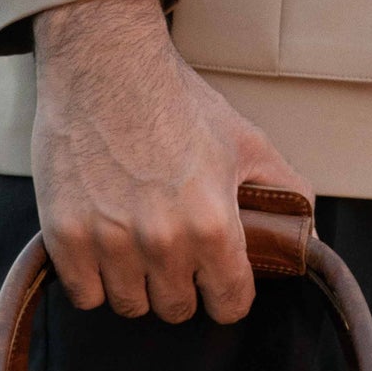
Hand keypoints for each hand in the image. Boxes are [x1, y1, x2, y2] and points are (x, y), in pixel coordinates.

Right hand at [31, 0, 311, 323]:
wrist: (105, 61)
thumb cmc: (177, 101)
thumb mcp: (247, 142)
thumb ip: (285, 192)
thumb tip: (306, 235)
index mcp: (213, 226)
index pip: (229, 304)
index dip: (227, 294)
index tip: (217, 281)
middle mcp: (163, 242)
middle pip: (176, 309)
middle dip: (181, 287)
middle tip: (173, 253)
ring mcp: (109, 242)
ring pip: (130, 305)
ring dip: (136, 284)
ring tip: (136, 247)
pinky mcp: (65, 236)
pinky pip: (85, 295)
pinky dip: (93, 279)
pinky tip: (102, 247)